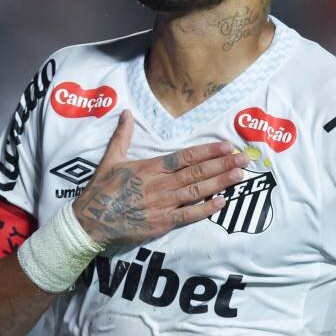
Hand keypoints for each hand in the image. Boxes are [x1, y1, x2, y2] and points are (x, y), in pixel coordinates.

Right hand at [72, 110, 247, 245]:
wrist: (91, 220)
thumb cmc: (101, 189)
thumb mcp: (111, 158)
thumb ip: (122, 135)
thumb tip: (127, 112)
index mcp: (151, 167)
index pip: (185, 157)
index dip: (208, 151)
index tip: (227, 146)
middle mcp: (161, 184)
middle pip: (197, 172)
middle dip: (222, 164)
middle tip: (244, 159)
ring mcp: (163, 204)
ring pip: (197, 191)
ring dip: (220, 183)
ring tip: (240, 175)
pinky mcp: (162, 223)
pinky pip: (188, 216)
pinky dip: (206, 210)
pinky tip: (222, 202)